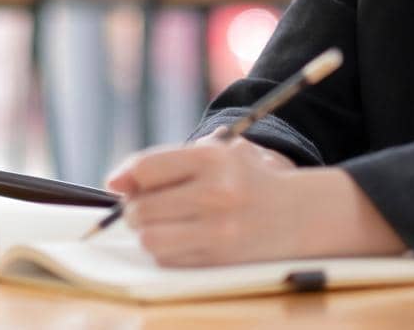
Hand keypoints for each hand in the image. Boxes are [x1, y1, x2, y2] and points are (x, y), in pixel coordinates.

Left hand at [104, 138, 404, 266]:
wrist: (298, 214)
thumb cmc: (246, 179)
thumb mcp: (216, 153)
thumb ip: (166, 161)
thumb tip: (115, 182)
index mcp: (213, 159)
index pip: (147, 168)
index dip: (127, 177)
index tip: (121, 183)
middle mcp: (216, 193)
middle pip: (141, 209)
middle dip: (134, 209)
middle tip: (145, 206)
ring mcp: (219, 230)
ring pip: (150, 238)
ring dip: (148, 232)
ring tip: (163, 222)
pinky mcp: (220, 260)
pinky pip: (168, 258)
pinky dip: (166, 250)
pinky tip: (184, 238)